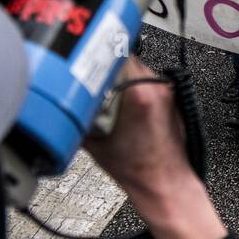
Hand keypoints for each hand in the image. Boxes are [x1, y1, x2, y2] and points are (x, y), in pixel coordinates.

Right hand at [83, 56, 227, 238]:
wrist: (164, 184)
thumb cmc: (138, 171)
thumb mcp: (94, 141)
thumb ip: (79, 116)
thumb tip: (65, 103)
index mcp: (138, 94)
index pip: (114, 54)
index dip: (97, 54)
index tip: (86, 60)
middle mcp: (157, 89)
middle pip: (126, 60)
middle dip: (107, 69)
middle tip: (93, 82)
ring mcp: (168, 94)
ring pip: (139, 71)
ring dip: (122, 79)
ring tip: (109, 99)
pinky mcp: (173, 101)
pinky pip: (149, 84)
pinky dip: (135, 89)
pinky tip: (125, 108)